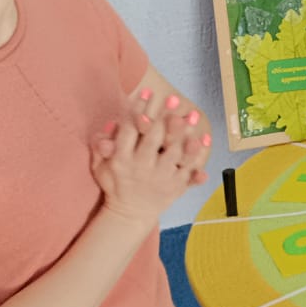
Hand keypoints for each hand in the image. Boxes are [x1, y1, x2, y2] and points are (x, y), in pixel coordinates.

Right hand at [94, 89, 212, 186]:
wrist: (130, 214)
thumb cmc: (115, 184)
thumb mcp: (100, 167)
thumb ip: (100, 147)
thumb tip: (108, 127)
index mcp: (121, 160)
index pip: (129, 131)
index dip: (137, 110)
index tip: (147, 92)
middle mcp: (141, 168)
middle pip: (154, 139)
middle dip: (164, 117)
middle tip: (174, 98)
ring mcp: (160, 178)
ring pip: (174, 153)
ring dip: (185, 134)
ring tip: (192, 116)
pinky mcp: (175, 186)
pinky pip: (189, 169)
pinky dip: (198, 155)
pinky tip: (205, 139)